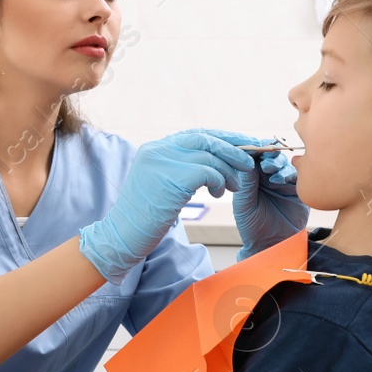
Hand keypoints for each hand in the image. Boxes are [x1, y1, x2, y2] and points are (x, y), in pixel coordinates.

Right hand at [79, 129, 257, 282]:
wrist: (122, 237)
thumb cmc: (143, 218)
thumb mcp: (158, 185)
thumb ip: (178, 169)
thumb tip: (210, 164)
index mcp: (154, 149)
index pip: (194, 135)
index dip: (220, 139)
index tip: (238, 146)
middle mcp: (158, 150)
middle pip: (204, 138)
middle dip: (231, 148)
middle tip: (248, 161)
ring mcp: (163, 162)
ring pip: (210, 155)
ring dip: (228, 170)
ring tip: (232, 185)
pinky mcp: (173, 178)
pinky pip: (209, 172)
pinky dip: (220, 181)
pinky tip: (219, 192)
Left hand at [231, 142, 309, 259]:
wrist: (270, 245)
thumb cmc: (253, 226)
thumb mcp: (244, 203)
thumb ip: (247, 182)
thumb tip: (247, 158)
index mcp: (253, 178)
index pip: (254, 157)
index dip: (255, 150)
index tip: (253, 148)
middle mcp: (268, 177)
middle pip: (271, 156)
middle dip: (268, 155)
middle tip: (265, 161)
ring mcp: (284, 182)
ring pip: (284, 163)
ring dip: (278, 164)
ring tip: (271, 173)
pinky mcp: (298, 190)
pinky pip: (297, 176)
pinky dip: (289, 173)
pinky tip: (280, 180)